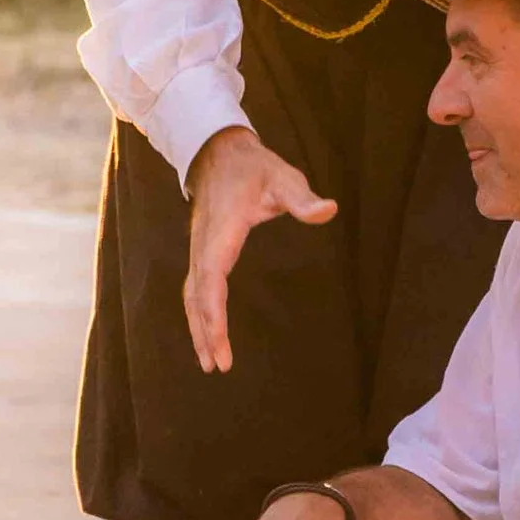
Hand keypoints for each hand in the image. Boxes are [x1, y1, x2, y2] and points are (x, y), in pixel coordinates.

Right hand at [184, 126, 337, 375]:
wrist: (219, 152)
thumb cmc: (253, 168)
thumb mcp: (283, 178)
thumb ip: (302, 198)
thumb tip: (328, 210)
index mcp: (221, 234)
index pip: (211, 282)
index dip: (213, 316)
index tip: (221, 345)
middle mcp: (203, 246)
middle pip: (197, 297)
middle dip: (204, 332)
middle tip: (217, 366)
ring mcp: (199, 249)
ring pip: (192, 296)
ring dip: (197, 328)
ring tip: (208, 360)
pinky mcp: (202, 251)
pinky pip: (195, 288)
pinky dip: (198, 313)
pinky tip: (205, 331)